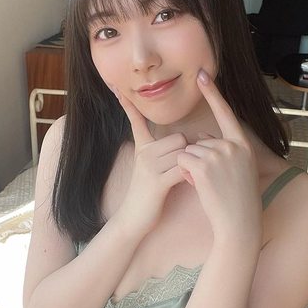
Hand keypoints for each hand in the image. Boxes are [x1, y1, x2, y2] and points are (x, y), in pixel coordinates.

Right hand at [115, 91, 186, 235]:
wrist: (133, 220)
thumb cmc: (148, 194)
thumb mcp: (150, 169)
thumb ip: (163, 153)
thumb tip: (183, 142)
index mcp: (141, 148)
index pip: (136, 120)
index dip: (128, 105)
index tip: (117, 87)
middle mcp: (144, 153)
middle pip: (179, 138)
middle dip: (187, 151)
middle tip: (184, 168)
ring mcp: (150, 167)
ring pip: (183, 152)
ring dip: (191, 165)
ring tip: (184, 179)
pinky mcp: (158, 182)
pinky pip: (183, 168)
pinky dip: (191, 175)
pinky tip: (188, 183)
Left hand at [177, 70, 260, 238]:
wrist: (239, 223)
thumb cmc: (237, 200)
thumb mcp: (238, 170)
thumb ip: (223, 151)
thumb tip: (199, 138)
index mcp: (243, 144)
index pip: (226, 113)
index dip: (213, 93)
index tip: (202, 74)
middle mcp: (232, 145)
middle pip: (199, 140)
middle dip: (197, 159)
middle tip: (214, 181)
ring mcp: (218, 154)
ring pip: (188, 151)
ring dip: (190, 168)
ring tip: (209, 185)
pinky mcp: (203, 165)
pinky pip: (182, 160)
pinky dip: (184, 173)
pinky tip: (200, 186)